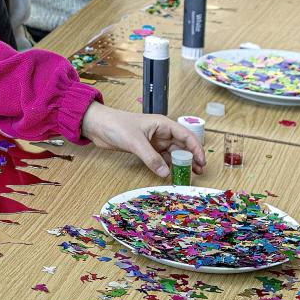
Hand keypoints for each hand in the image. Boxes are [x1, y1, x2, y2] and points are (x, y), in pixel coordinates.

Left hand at [78, 103, 204, 177]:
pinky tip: (171, 173)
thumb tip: (166, 173)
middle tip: (198, 172)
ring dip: (179, 163)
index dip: (196, 148)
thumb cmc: (116, 125)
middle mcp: (161, 132)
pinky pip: (160, 158)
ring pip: (171, 153)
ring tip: (187, 175)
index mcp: (162, 124)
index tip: (201, 161)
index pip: (185, 135)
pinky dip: (166, 166)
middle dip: (190, 158)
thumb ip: (151, 158)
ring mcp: (153, 141)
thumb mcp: (136, 142)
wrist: (98, 126)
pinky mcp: (145, 149)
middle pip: (181, 146)